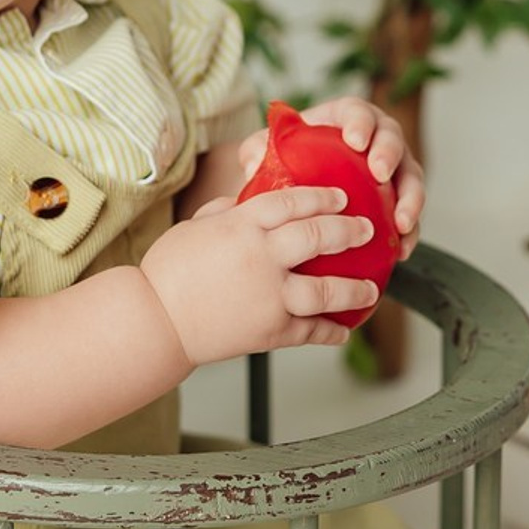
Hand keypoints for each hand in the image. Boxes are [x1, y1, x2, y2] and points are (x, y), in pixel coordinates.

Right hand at [139, 186, 378, 367]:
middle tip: (367, 230)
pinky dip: (331, 331)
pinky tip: (344, 329)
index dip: (322, 196)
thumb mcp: (197, 225)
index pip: (293, 201)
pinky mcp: (270, 331)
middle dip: (349, 231)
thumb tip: (249, 200)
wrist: (156, 320)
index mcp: (243, 225)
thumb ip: (228, 211)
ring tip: (372, 288)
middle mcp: (262, 256)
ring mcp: (270, 296)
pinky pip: (310, 330)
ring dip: (354, 288)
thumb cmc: (169, 269)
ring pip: (326, 289)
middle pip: (319, 236)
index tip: (341, 196)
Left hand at [239, 97, 424, 260]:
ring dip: (411, 198)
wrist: (299, 188)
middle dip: (390, 154)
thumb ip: (256, 150)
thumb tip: (253, 165)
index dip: (361, 123)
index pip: (358, 112)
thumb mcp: (265, 150)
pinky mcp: (398, 199)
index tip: (355, 141)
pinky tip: (400, 252)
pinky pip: (410, 214)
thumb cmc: (285, 161)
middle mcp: (376, 139)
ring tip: (400, 222)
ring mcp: (392, 169)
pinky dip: (410, 233)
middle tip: (380, 174)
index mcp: (345, 119)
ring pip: (411, 178)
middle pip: (393, 139)